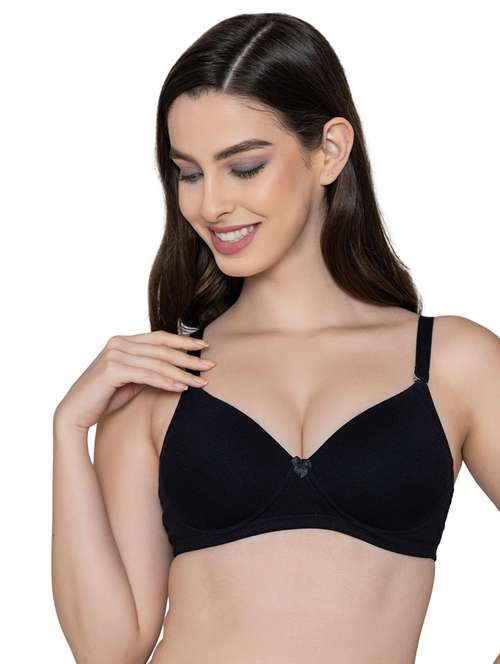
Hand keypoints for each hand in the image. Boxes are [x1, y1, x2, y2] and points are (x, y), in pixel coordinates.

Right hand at [53, 330, 214, 431]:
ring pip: (157, 362)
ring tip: (201, 382)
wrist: (75, 413)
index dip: (184, 341)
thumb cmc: (104, 398)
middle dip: (189, 357)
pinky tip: (181, 388)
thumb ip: (150, 370)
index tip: (205, 345)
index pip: (160, 337)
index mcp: (124, 341)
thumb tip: (178, 370)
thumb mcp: (132, 380)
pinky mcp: (111, 369)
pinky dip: (166, 381)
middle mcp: (119, 343)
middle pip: (162, 348)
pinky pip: (147, 375)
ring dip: (182, 373)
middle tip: (210, 365)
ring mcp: (114, 354)